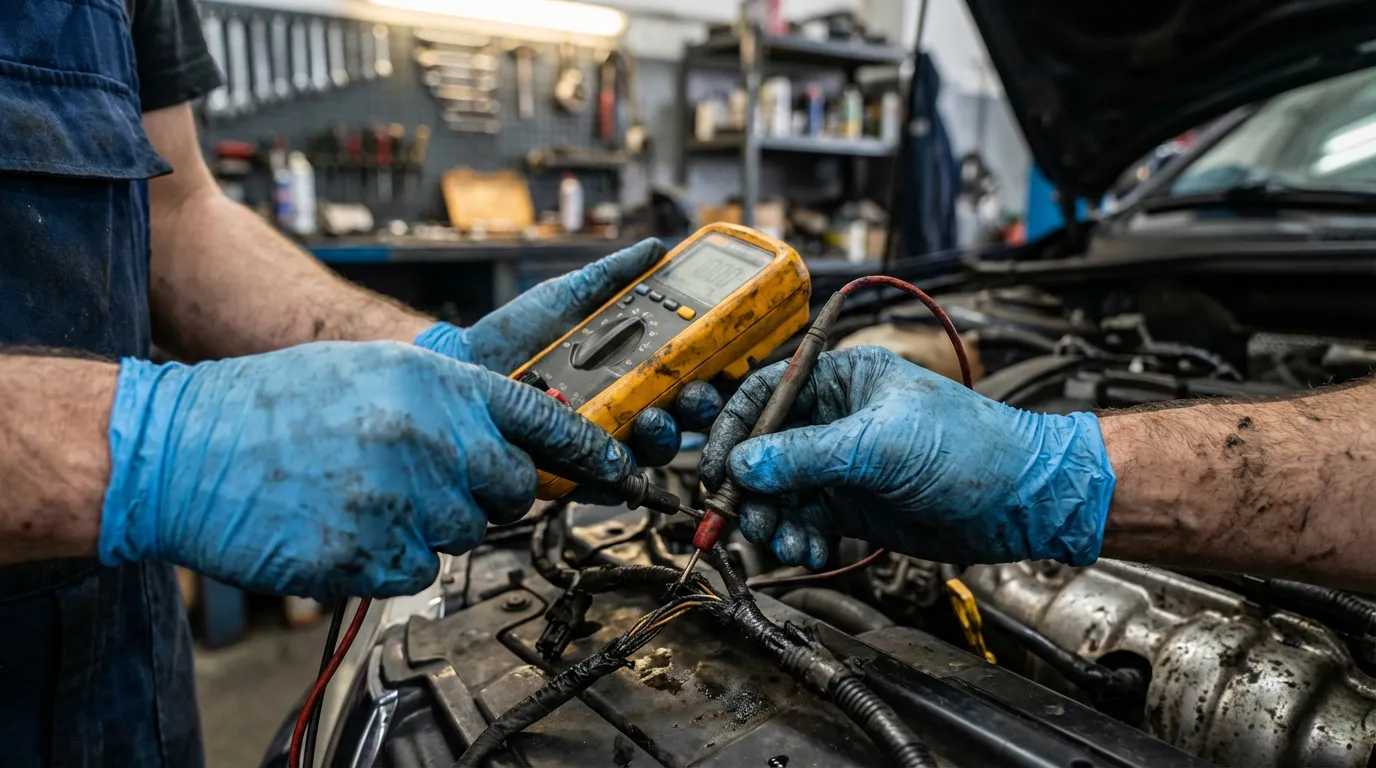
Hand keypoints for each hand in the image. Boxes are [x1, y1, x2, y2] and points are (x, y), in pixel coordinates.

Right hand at [100, 342, 634, 598]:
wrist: (183, 448)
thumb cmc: (273, 407)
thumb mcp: (373, 372)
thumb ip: (447, 400)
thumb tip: (508, 438)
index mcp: (432, 381)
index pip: (539, 417)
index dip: (586, 447)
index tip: (617, 467)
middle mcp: (429, 436)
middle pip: (512, 488)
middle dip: (488, 493)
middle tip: (433, 481)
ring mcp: (402, 498)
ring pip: (465, 533)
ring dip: (428, 524)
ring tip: (365, 492)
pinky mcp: (372, 555)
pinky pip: (419, 572)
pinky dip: (391, 559)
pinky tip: (345, 525)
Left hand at [414, 239, 721, 470]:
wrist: (464, 367)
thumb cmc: (514, 335)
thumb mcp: (566, 297)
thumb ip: (611, 276)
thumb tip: (655, 247)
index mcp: (631, 367)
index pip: (685, 373)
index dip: (711, 371)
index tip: (724, 362)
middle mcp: (623, 406)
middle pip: (679, 414)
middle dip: (697, 407)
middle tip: (696, 393)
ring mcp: (600, 440)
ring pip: (651, 450)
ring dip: (664, 437)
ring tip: (652, 419)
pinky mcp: (573, 472)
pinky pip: (607, 483)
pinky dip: (620, 477)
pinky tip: (621, 462)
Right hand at [699, 346, 1114, 568]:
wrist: (1022, 499)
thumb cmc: (970, 448)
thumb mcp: (881, 445)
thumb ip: (807, 456)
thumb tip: (744, 465)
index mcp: (842, 379)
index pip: (765, 393)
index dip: (734, 429)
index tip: (716, 468)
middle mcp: (836, 418)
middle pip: (764, 449)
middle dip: (751, 488)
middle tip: (745, 518)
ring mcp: (842, 463)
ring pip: (780, 491)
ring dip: (774, 520)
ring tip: (788, 541)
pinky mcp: (853, 503)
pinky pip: (804, 520)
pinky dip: (798, 538)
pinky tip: (810, 549)